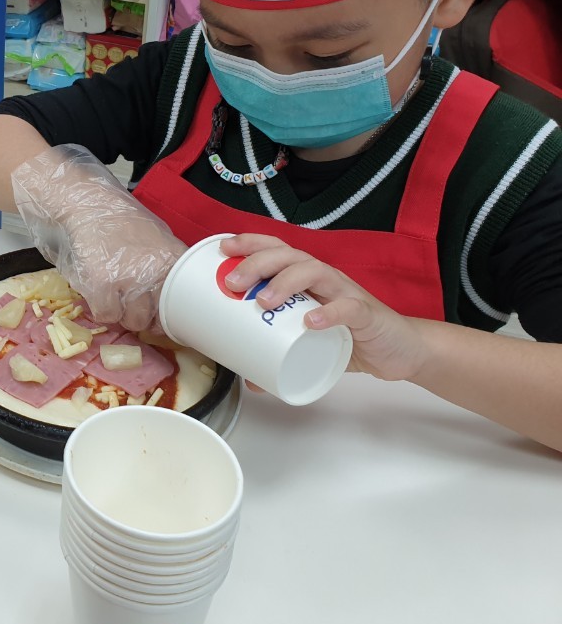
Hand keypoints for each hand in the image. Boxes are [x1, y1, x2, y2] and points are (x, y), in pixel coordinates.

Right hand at [11, 144, 185, 331]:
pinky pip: (107, 315)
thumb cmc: (121, 220)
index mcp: (172, 261)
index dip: (164, 314)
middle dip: (140, 314)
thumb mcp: (158, 237)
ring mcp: (128, 280)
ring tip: (114, 294)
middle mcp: (154, 272)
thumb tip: (175, 295)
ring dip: (122, 313)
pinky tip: (99, 291)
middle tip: (129, 300)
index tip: (157, 315)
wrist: (89, 205)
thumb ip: (168, 265)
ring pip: (131, 320)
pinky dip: (102, 308)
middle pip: (153, 318)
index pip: (178, 305)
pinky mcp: (102, 285)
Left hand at [220, 234, 428, 381]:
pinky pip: (349, 308)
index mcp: (308, 279)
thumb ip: (280, 358)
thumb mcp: (310, 346)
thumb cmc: (351, 338)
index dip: (251, 243)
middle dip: (258, 264)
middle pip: (290, 256)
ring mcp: (347, 293)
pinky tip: (310, 321)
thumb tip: (249, 380)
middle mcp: (326, 279)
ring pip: (315, 272)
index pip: (278, 249)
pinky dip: (328, 312)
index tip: (223, 248)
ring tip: (264, 301)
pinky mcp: (368, 315)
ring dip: (286, 282)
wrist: (401, 351)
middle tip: (234, 284)